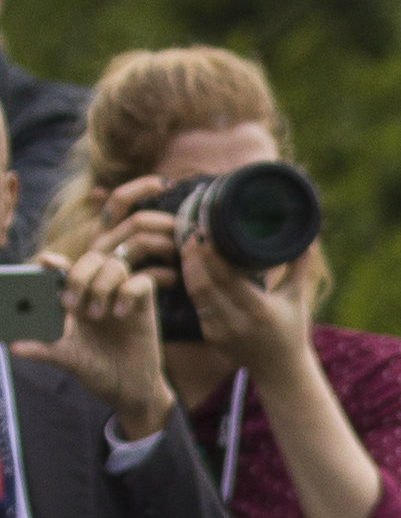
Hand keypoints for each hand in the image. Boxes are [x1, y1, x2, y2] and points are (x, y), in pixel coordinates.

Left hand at [10, 249, 174, 437]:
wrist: (126, 387)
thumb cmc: (94, 368)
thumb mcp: (64, 358)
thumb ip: (41, 349)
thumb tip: (13, 347)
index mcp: (75, 301)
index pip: (65, 270)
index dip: (56, 262)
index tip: (46, 263)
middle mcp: (97, 293)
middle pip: (92, 260)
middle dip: (79, 275)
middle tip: (70, 303)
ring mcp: (121, 297)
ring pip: (116, 265)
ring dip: (102, 285)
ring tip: (97, 315)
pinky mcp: (143, 305)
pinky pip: (142, 282)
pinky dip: (129, 292)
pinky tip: (120, 313)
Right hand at [86, 174, 185, 289]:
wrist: (115, 334)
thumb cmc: (129, 291)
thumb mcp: (136, 260)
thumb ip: (146, 234)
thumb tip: (168, 198)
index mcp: (103, 235)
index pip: (118, 200)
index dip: (141, 188)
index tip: (167, 184)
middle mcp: (99, 248)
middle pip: (139, 221)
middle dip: (168, 225)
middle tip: (184, 237)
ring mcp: (105, 269)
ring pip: (141, 242)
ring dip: (168, 247)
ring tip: (178, 259)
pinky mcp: (116, 293)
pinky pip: (147, 275)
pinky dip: (166, 276)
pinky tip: (173, 281)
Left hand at [178, 229, 316, 380]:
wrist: (280, 369)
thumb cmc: (292, 330)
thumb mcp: (297, 299)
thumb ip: (298, 269)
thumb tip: (308, 241)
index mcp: (260, 311)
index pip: (227, 279)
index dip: (213, 257)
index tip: (207, 237)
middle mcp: (237, 322)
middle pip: (205, 285)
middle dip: (195, 259)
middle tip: (191, 236)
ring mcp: (221, 332)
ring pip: (196, 296)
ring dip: (189, 271)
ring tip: (188, 249)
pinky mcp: (212, 337)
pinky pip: (199, 307)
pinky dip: (195, 287)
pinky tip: (195, 271)